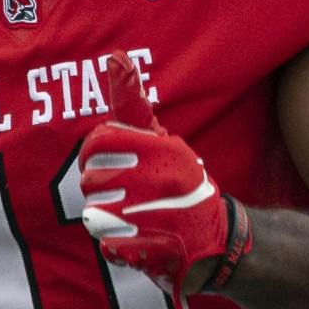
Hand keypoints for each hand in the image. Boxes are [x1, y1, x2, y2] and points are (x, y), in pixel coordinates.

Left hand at [78, 52, 250, 296]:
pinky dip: (117, 246)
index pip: (97, 142)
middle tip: (128, 194)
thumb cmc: (179, 181)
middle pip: (91, 180)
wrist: (217, 240)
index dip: (96, 154)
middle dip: (103, 189)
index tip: (112, 163)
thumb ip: (133, 105)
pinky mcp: (151, 251)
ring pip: (94, 214)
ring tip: (133, 218)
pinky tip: (138, 240)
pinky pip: (107, 245)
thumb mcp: (163, 141)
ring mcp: (155, 216)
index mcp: (162, 148)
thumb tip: (115, 57)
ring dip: (109, 219)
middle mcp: (160, 179)